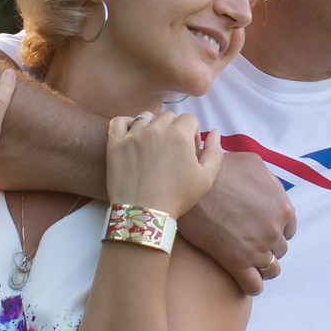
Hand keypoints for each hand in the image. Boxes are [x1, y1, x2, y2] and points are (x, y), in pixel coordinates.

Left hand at [104, 111, 222, 217]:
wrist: (144, 214)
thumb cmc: (177, 198)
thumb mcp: (206, 179)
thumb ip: (215, 152)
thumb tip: (215, 132)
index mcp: (179, 135)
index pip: (189, 119)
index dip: (192, 134)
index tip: (189, 150)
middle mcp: (156, 130)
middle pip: (168, 116)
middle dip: (173, 129)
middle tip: (171, 150)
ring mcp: (133, 135)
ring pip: (145, 117)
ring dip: (151, 126)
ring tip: (152, 145)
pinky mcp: (115, 144)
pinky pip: (119, 122)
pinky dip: (126, 124)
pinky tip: (132, 136)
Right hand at [174, 148, 297, 294]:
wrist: (189, 184)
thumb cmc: (218, 170)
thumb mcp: (253, 163)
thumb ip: (271, 181)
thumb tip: (276, 193)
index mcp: (282, 208)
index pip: (289, 229)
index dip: (275, 230)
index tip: (261, 229)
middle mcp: (274, 230)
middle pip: (280, 249)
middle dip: (267, 247)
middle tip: (249, 242)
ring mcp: (257, 249)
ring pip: (271, 269)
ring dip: (262, 267)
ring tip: (248, 263)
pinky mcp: (236, 262)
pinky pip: (254, 285)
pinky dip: (252, 285)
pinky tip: (245, 280)